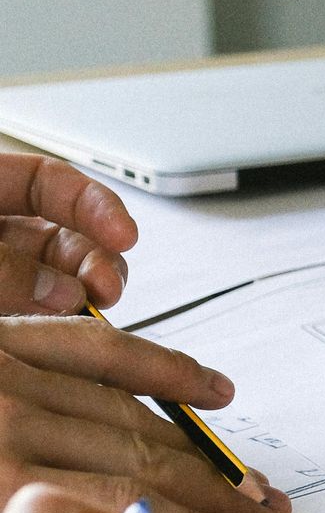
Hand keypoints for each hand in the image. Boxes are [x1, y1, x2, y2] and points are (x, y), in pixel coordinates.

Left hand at [0, 156, 136, 314]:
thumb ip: (3, 265)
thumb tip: (58, 292)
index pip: (48, 181)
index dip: (94, 204)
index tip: (124, 235)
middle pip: (60, 238)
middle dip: (95, 262)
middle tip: (107, 287)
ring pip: (52, 283)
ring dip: (80, 298)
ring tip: (86, 315)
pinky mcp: (0, 316)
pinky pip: (32, 318)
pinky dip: (55, 326)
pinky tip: (66, 331)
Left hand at [0, 317, 291, 512]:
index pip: (125, 505)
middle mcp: (8, 422)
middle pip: (139, 459)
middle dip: (215, 494)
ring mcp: (10, 374)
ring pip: (131, 414)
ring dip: (201, 452)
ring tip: (249, 481)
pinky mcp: (6, 339)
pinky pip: (100, 350)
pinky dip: (163, 369)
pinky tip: (212, 393)